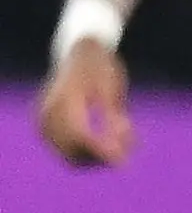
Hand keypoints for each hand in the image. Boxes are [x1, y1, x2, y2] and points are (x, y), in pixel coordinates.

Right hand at [38, 40, 135, 166]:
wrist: (80, 51)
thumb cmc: (101, 66)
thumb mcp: (112, 89)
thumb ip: (115, 118)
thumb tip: (121, 148)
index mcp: (65, 100)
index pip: (80, 136)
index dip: (101, 152)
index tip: (122, 161)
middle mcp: (48, 113)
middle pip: (71, 151)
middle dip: (100, 158)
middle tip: (126, 156)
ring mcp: (44, 121)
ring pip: (67, 155)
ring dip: (94, 157)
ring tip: (120, 144)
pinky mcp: (46, 126)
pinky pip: (64, 148)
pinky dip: (86, 151)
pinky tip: (109, 142)